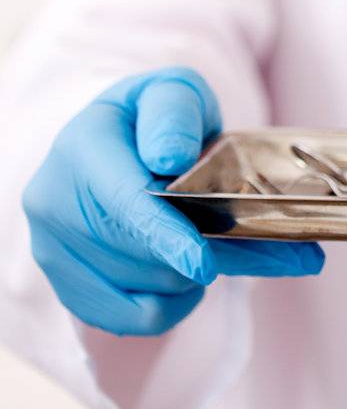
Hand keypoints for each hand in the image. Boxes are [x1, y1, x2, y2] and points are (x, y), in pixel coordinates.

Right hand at [22, 66, 324, 335]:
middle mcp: (53, 201)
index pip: (124, 203)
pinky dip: (164, 307)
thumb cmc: (155, 117)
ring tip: (201, 247)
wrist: (116, 140)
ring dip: (180, 279)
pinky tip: (181, 277)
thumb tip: (170, 157)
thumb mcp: (173, 92)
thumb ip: (175, 115)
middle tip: (228, 239)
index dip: (165, 237)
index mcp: (80, 146)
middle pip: (133, 255)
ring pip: (134, 292)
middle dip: (187, 254)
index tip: (204, 264)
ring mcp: (51, 248)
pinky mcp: (64, 284)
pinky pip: (124, 320)